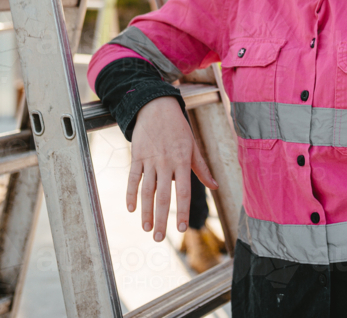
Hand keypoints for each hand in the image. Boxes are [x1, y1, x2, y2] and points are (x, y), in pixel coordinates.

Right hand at [127, 96, 218, 241]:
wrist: (156, 107)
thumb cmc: (178, 129)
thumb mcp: (193, 147)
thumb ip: (202, 169)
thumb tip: (215, 186)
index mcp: (182, 161)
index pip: (184, 191)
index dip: (182, 211)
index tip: (181, 228)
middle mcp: (166, 163)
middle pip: (163, 196)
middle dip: (161, 219)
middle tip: (159, 238)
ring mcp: (150, 160)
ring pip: (147, 191)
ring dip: (146, 211)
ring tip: (146, 229)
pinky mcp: (137, 156)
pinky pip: (133, 178)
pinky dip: (131, 194)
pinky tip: (131, 209)